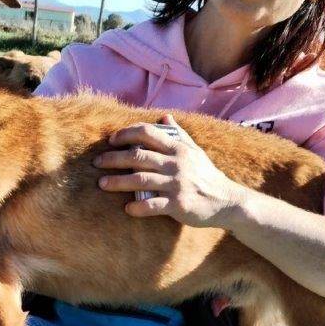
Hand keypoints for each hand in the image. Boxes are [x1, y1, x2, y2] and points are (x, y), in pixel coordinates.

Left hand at [94, 114, 241, 227]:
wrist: (228, 202)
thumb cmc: (208, 176)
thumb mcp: (196, 152)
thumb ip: (179, 135)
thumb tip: (165, 117)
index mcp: (178, 148)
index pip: (147, 133)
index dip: (126, 134)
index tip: (111, 140)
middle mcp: (177, 163)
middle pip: (138, 156)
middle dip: (113, 158)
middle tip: (96, 162)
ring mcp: (177, 184)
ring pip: (140, 179)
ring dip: (117, 182)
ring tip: (102, 183)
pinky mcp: (178, 205)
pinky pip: (152, 205)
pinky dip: (137, 207)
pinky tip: (127, 208)